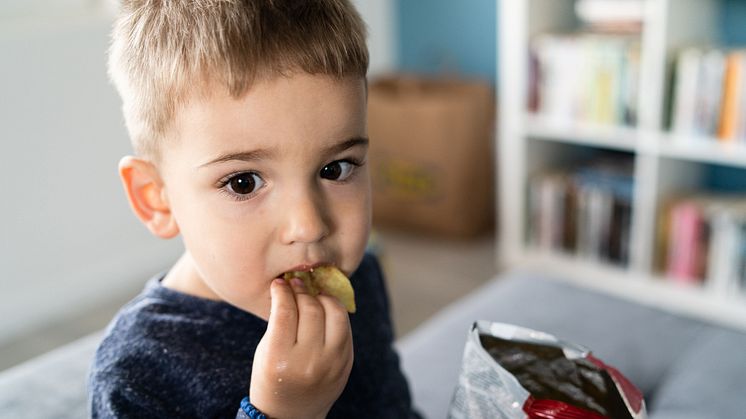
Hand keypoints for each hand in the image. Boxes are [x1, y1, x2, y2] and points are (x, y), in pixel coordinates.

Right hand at [249, 277, 353, 418]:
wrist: (290, 415)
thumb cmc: (270, 377)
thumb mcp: (265, 351)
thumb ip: (279, 321)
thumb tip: (292, 285)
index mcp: (280, 358)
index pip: (285, 312)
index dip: (283, 291)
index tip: (280, 282)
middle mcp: (308, 361)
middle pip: (311, 310)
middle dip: (303, 291)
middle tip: (297, 283)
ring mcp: (331, 364)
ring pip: (336, 315)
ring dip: (325, 298)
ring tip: (314, 295)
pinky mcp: (346, 364)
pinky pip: (345, 328)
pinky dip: (336, 314)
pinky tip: (325, 309)